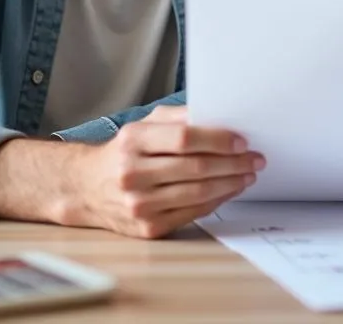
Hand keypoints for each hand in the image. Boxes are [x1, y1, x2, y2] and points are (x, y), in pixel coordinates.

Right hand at [68, 106, 263, 237]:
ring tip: (248, 174)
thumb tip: (218, 115)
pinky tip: (229, 190)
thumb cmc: (124, 151)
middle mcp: (133, 173)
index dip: (218, 140)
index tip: (242, 140)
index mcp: (134, 141)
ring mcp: (139, 204)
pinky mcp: (147, 227)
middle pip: (196, 168)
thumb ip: (178, 117)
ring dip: (230, 183)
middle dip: (233, 163)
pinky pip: (192, 213)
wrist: (86, 188)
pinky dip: (216, 201)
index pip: (184, 139)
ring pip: (197, 193)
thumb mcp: (143, 125)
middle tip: (255, 158)